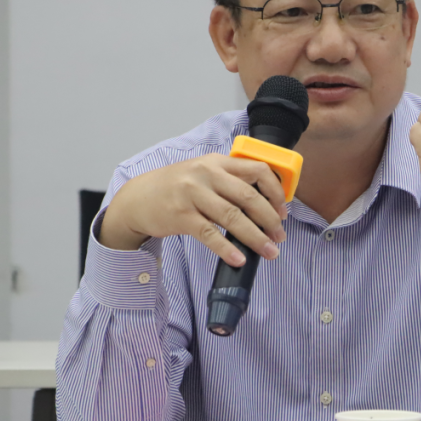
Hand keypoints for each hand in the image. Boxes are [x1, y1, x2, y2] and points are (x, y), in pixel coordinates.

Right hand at [99, 154, 288, 266]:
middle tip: (280, 236)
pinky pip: (210, 234)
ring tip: (269, 251)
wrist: (137, 198)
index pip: (257, 169)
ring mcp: (192, 194)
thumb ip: (229, 180)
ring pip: (233, 217)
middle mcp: (205, 174)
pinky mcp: (180, 215)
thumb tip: (264, 204)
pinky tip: (239, 259)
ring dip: (256, 238)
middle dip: (270, 219)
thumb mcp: (202, 173)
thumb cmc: (175, 187)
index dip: (275, 192)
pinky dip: (227, 249)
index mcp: (216, 162)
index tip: (282, 211)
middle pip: (249, 196)